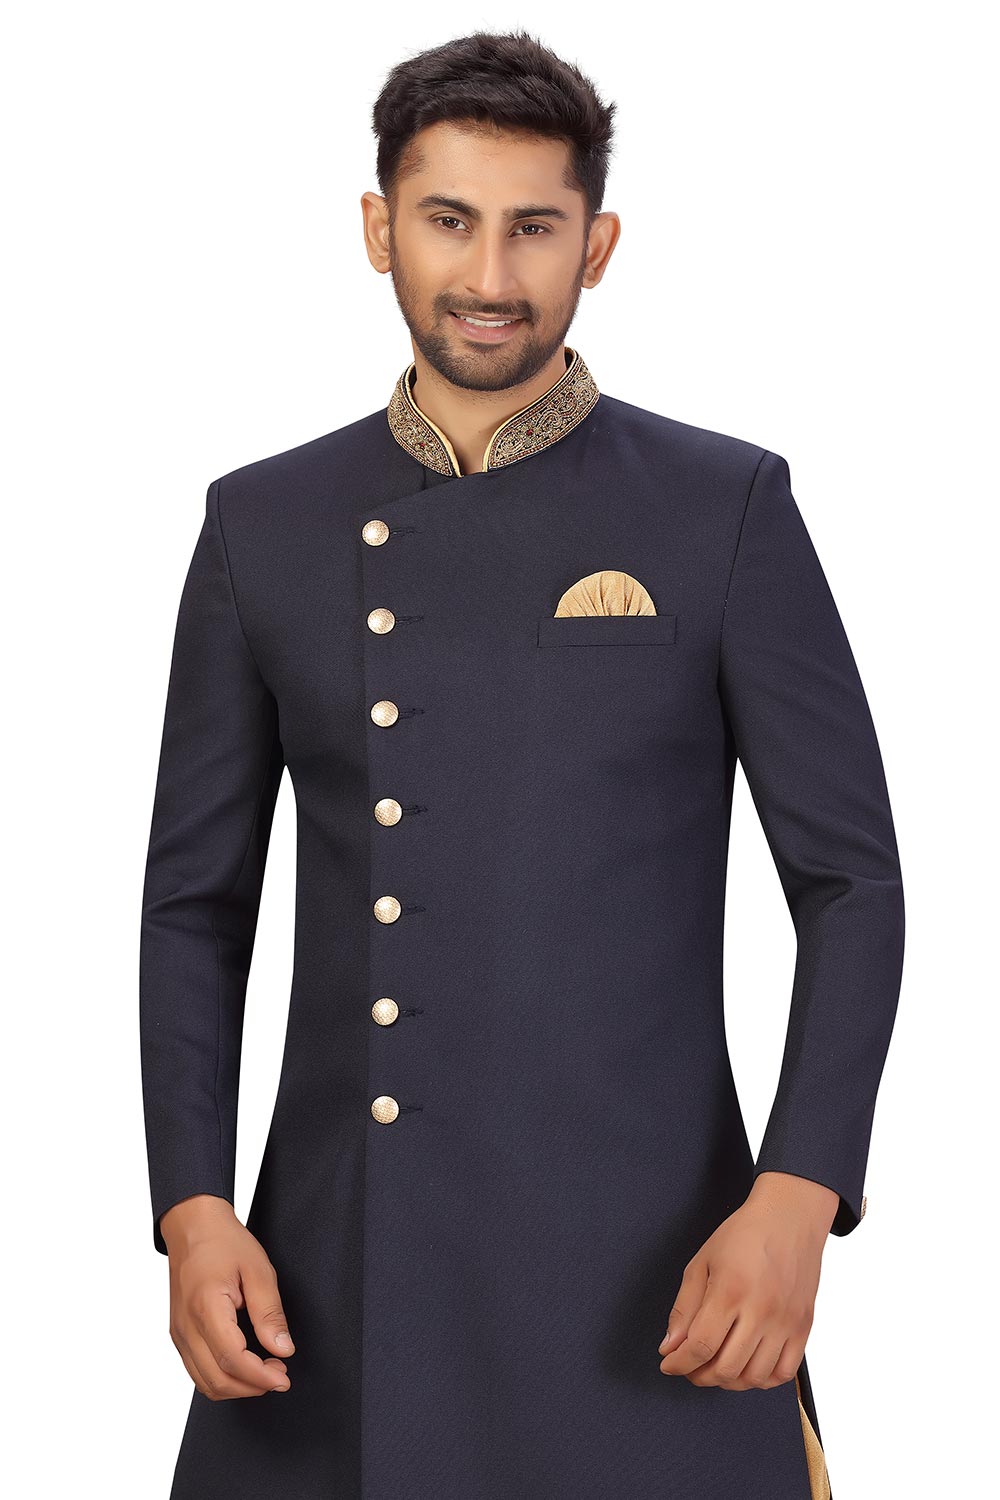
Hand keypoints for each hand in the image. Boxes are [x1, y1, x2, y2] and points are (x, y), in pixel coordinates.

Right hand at [160, 1194, 295, 1399]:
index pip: (232, 1359)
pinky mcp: (179, 1335)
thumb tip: (283, 1349)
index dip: (260, 1377)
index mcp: (206, 1307)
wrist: (192, 1227)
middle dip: (252, 1387)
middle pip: (217, 1379)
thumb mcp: (258, 1269)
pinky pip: (197, 1371)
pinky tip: (243, 1366)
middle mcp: (186, 1327)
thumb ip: (269, 1312)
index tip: (284, 1378)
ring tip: (265, 1371)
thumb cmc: (224, 1242)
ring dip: (237, 1387)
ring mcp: (179, 1333)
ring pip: (204, 1382)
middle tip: (280, 1374)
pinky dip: (221, 1377)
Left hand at [657, 1172, 838, 1389]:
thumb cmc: (743, 1235)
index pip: (701, 1346)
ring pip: (754, 1377)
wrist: (789, 1218)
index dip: (679, 1363)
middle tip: (690, 1366)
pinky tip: (746, 1366)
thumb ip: (684, 1308)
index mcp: (730, 1290)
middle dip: (699, 1375)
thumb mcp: (702, 1262)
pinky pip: (783, 1373)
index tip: (669, 1364)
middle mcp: (761, 1310)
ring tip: (715, 1366)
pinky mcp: (804, 1327)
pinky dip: (762, 1380)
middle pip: (726, 1368)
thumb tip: (669, 1346)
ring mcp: (786, 1321)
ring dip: (728, 1381)